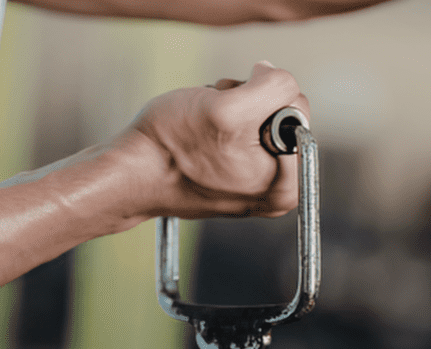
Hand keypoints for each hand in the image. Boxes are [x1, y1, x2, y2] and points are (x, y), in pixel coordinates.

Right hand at [129, 61, 308, 218]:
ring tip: (205, 123)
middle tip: (216, 115)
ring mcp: (256, 183)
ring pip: (260, 117)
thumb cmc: (171, 146)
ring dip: (232, 107)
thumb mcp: (227, 109)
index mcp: (286, 183)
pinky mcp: (237, 174)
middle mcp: (278, 189)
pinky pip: (243, 132)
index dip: (261, 97)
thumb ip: (274, 89)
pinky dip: (223, 121)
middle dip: (248, 103)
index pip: (298, 109)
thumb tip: (279, 77)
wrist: (132, 173)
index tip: (231, 113)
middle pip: (281, 114)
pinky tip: (202, 130)